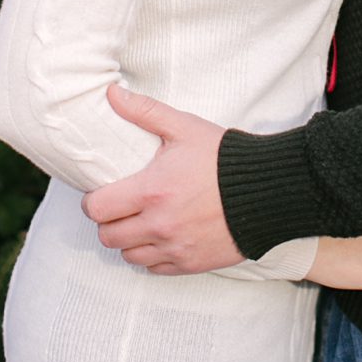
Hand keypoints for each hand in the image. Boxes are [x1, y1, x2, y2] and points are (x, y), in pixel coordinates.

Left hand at [80, 84, 241, 273]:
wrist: (269, 191)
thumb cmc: (224, 157)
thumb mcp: (184, 127)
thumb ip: (144, 111)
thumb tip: (112, 93)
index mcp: (152, 190)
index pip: (97, 209)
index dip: (92, 202)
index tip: (100, 194)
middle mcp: (160, 224)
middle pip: (108, 237)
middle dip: (107, 222)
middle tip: (117, 209)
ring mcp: (177, 247)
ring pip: (129, 256)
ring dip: (128, 241)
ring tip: (138, 223)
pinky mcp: (193, 264)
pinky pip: (155, 269)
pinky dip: (152, 256)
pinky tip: (159, 237)